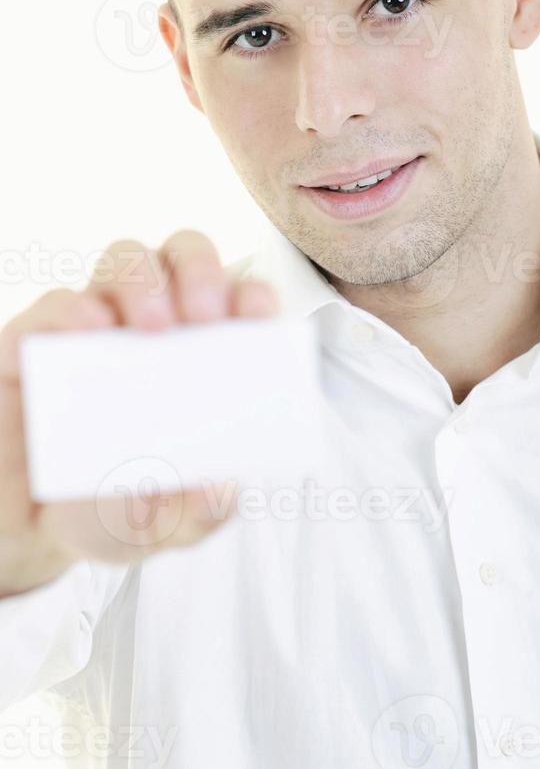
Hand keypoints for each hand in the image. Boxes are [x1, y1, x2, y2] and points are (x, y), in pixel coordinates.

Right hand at [0, 229, 278, 597]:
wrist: (37, 529)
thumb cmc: (120, 507)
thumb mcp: (168, 525)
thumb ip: (199, 514)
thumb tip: (219, 491)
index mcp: (201, 355)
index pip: (236, 300)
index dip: (251, 294)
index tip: (257, 313)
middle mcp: (152, 324)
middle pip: (183, 258)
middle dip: (201, 272)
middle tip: (203, 317)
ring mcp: (93, 326)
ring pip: (122, 261)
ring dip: (142, 280)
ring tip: (153, 326)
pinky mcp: (34, 342)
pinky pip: (50, 307)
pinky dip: (69, 311)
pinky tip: (86, 330)